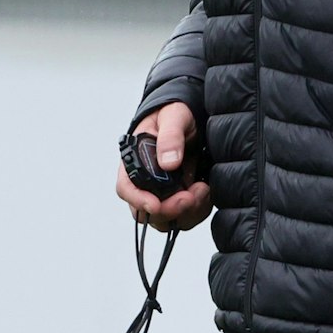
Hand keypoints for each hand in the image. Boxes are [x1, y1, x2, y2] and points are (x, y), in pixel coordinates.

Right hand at [114, 103, 211, 230]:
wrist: (191, 117)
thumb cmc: (174, 113)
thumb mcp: (173, 116)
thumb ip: (170, 136)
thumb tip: (168, 162)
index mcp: (134, 160)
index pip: (126, 187)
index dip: (138, 200)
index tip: (156, 205)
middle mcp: (145, 181)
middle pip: (147, 211)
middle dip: (169, 210)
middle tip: (190, 197)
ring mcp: (162, 191)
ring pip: (167, 219)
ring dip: (186, 212)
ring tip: (203, 190)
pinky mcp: (180, 196)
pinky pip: (185, 216)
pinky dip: (197, 210)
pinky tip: (206, 192)